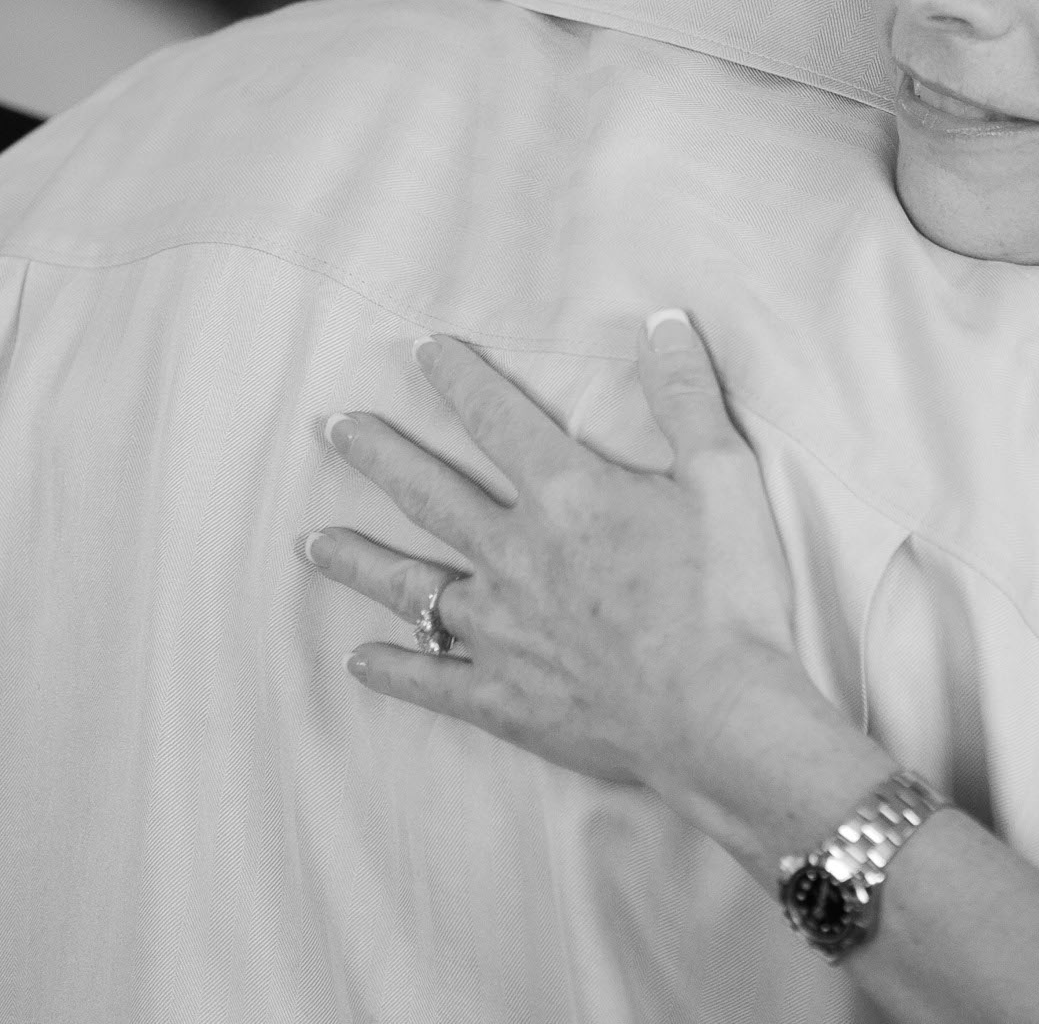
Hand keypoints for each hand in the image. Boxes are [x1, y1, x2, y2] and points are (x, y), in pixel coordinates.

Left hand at [305, 311, 816, 813]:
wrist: (720, 719)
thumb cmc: (729, 599)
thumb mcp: (724, 479)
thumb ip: (687, 396)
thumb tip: (662, 320)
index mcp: (565, 496)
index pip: (498, 419)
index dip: (460, 379)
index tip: (424, 352)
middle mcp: (514, 555)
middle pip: (429, 495)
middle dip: (378, 456)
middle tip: (332, 429)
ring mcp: (500, 631)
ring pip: (410, 586)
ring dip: (358, 560)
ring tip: (310, 542)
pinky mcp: (504, 698)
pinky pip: (432, 681)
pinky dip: (393, 670)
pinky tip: (357, 662)